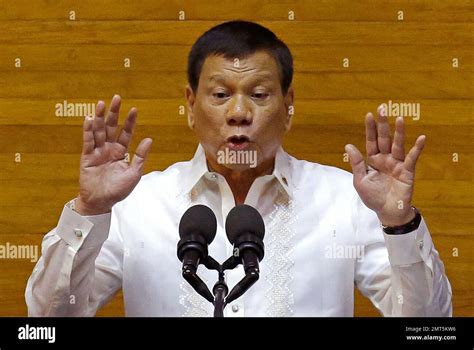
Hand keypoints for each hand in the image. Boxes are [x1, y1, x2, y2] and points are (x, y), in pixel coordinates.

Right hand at [76, 95, 151, 214]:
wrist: (101, 202)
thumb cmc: (118, 190)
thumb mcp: (134, 174)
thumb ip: (140, 156)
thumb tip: (149, 139)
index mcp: (121, 152)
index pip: (126, 133)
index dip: (130, 122)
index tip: (134, 109)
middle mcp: (109, 149)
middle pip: (112, 127)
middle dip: (114, 113)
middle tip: (117, 98)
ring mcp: (97, 152)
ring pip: (99, 131)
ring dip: (100, 117)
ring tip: (102, 103)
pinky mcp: (87, 157)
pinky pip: (88, 141)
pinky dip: (88, 130)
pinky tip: (90, 119)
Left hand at [345, 105, 424, 226]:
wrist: (387, 212)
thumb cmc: (373, 197)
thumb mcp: (360, 180)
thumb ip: (356, 163)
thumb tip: (348, 145)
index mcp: (373, 160)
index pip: (371, 141)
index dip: (370, 129)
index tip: (369, 115)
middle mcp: (385, 159)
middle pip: (384, 139)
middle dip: (383, 125)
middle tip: (382, 108)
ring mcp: (397, 164)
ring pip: (397, 145)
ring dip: (399, 132)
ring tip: (399, 118)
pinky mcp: (407, 171)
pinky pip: (412, 158)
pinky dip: (417, 148)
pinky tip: (422, 138)